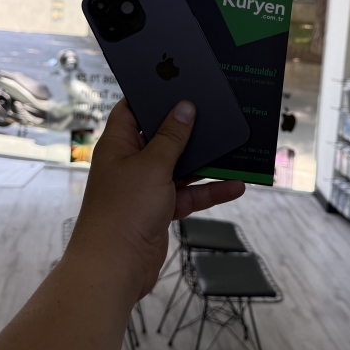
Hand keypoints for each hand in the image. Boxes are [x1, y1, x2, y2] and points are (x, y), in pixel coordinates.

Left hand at [67, 99, 245, 299]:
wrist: (115, 267)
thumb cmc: (123, 211)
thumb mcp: (152, 166)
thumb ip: (171, 137)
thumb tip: (184, 108)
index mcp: (118, 144)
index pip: (132, 109)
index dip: (152, 95)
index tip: (178, 82)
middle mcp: (130, 162)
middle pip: (162, 137)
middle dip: (188, 129)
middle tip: (215, 111)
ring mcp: (145, 187)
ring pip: (180, 166)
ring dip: (205, 161)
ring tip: (234, 147)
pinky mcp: (159, 209)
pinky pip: (188, 194)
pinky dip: (209, 191)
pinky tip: (235, 186)